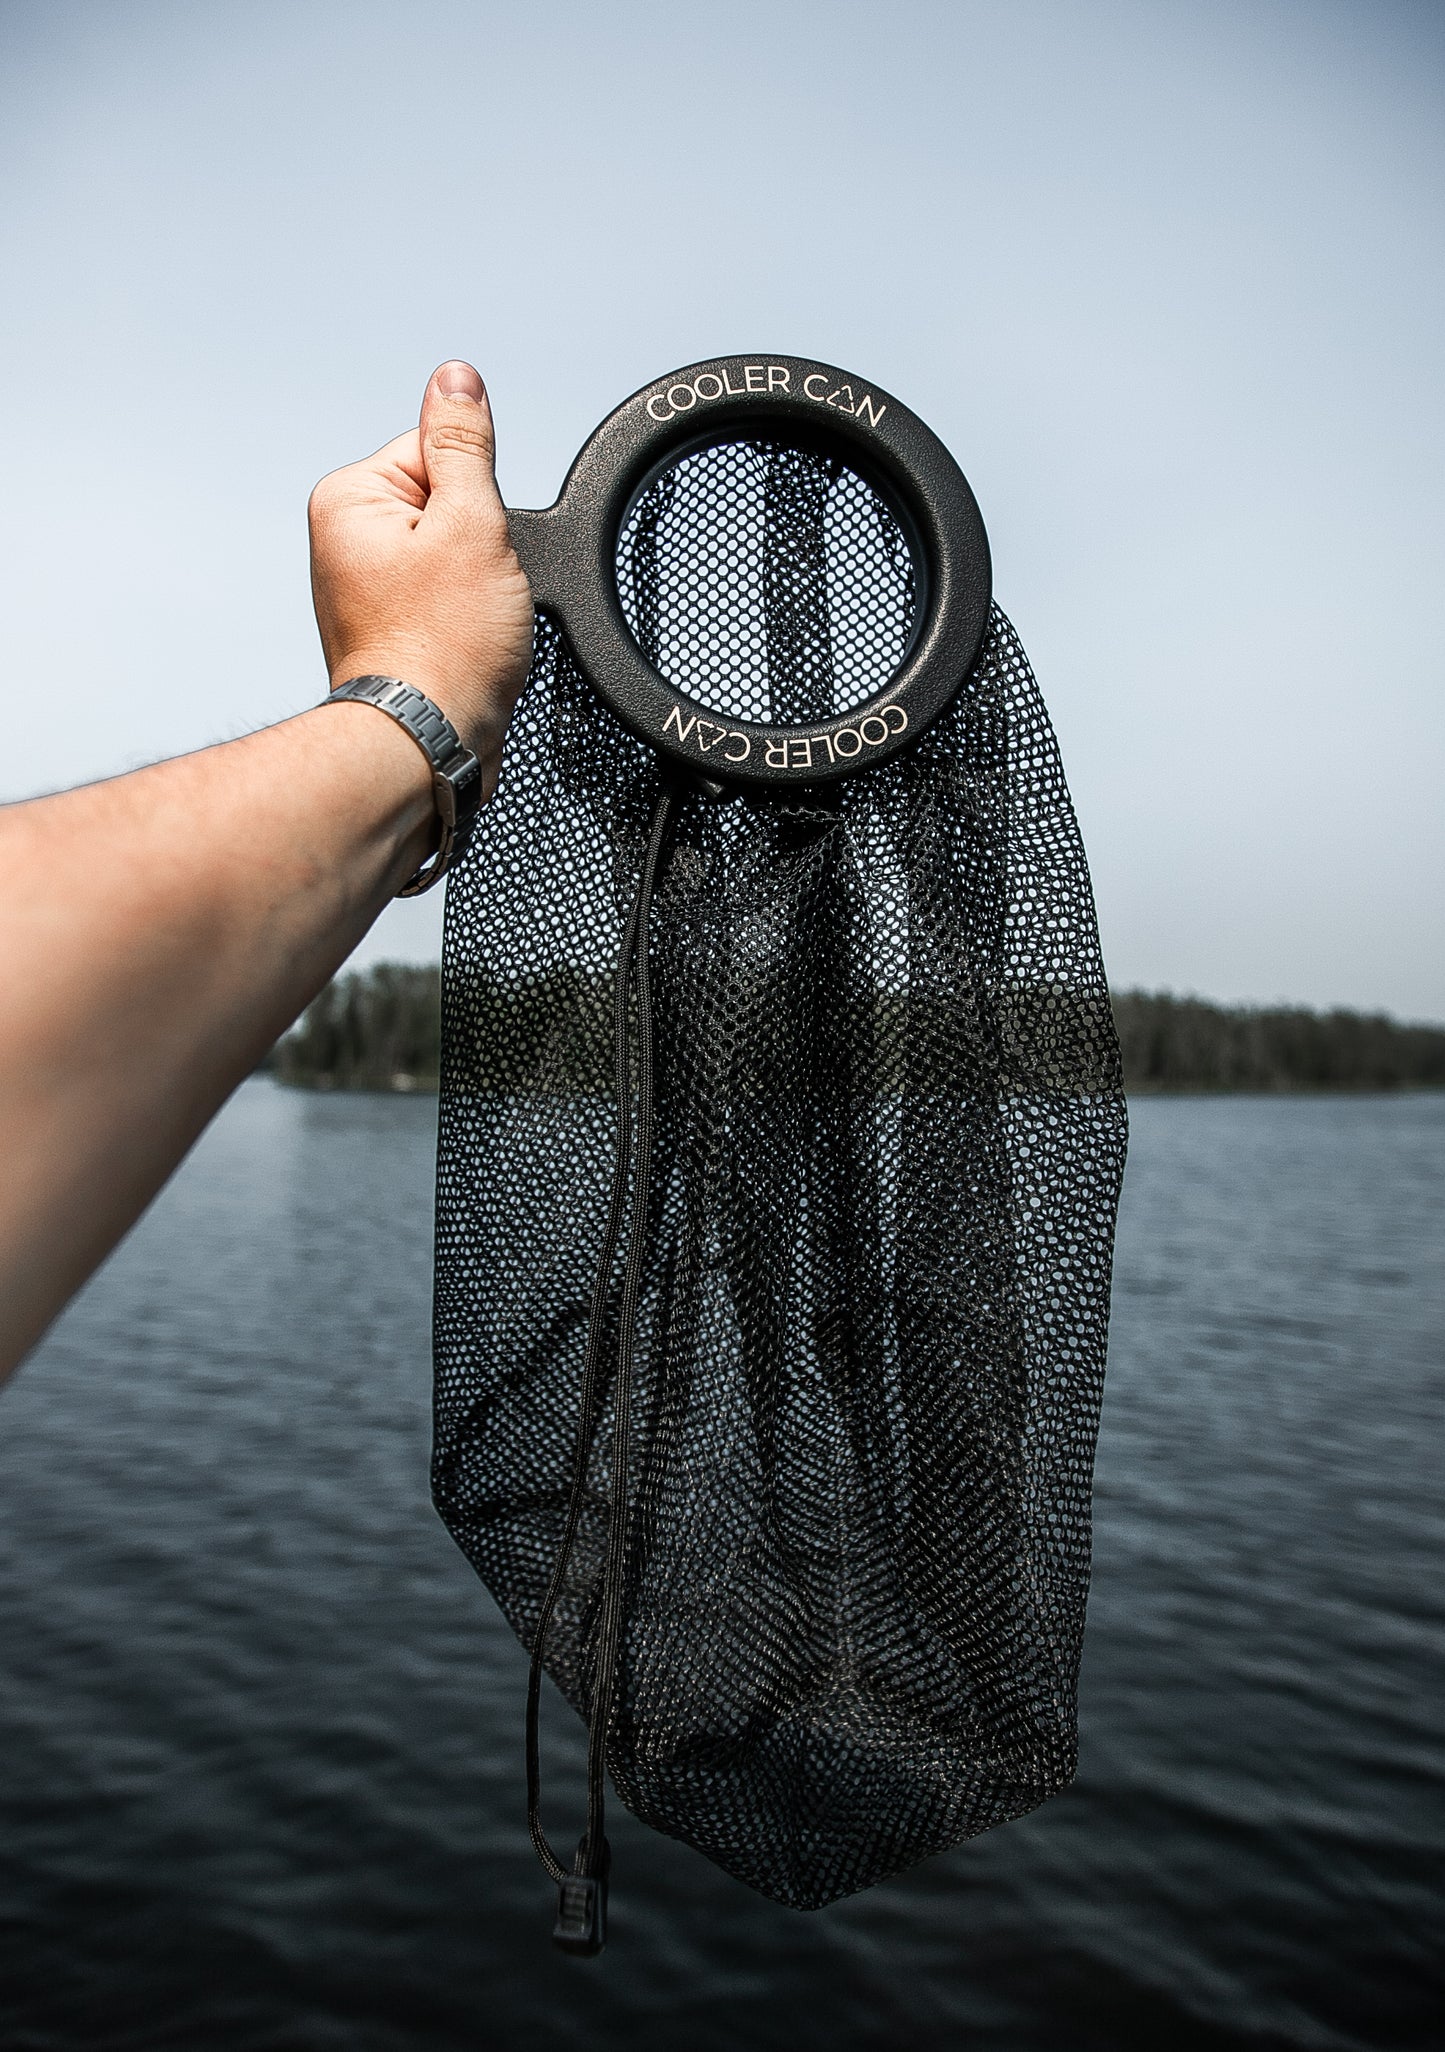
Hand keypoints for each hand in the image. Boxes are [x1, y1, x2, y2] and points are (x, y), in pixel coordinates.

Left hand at [308, 361, 534, 788]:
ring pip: (450, 553)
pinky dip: (464, 618)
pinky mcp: (385, 627)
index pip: (439, 450)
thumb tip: (456, 377)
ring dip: (475, 586)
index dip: (478, 497)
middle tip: (471, 594)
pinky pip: (442, 597)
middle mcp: (343, 537)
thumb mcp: (471, 524)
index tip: (472, 548)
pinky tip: (460, 646)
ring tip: (464, 626)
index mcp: (349, 498)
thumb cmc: (444, 649)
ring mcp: (361, 586)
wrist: (428, 743)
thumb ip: (465, 443)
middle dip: (477, 544)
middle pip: (445, 501)